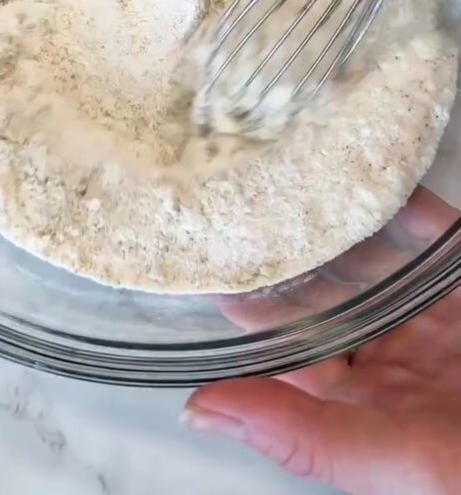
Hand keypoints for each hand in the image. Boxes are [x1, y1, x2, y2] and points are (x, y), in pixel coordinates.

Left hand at [183, 189, 460, 494]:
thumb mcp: (402, 463)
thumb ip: (306, 437)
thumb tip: (203, 412)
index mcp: (369, 405)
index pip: (291, 353)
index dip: (253, 314)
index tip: (214, 267)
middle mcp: (399, 355)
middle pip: (331, 293)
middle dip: (296, 253)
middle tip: (246, 200)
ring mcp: (438, 315)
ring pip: (378, 257)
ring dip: (343, 222)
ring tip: (296, 177)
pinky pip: (433, 234)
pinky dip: (405, 207)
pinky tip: (375, 177)